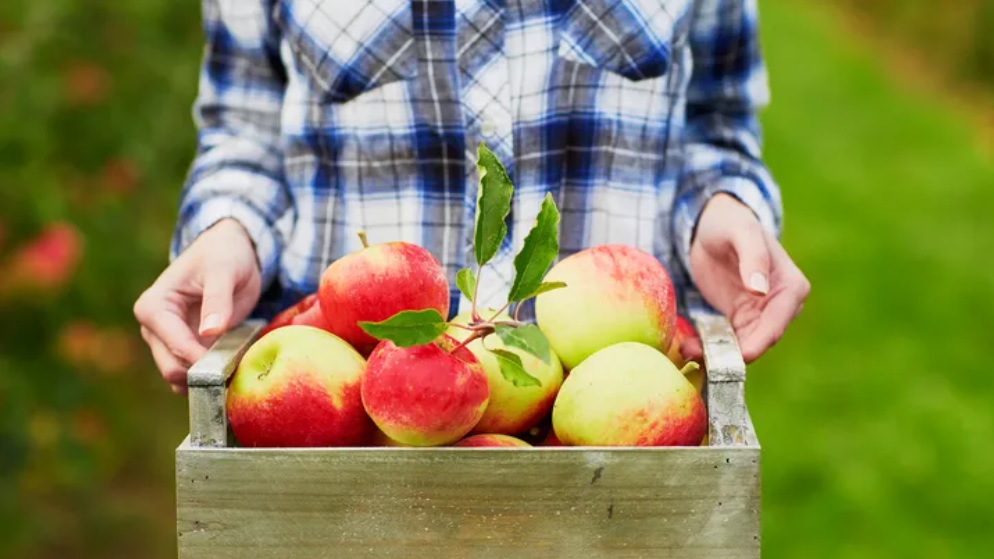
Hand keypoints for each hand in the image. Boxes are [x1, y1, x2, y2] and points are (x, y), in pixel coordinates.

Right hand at [133, 218, 261, 393]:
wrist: (229, 253)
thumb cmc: (223, 256)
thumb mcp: (224, 270)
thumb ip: (217, 299)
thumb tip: (210, 332)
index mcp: (154, 306)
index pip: (173, 343)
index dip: (200, 358)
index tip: (229, 363)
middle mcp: (154, 329)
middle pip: (172, 368)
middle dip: (204, 374)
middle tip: (237, 370)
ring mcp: (168, 343)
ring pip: (182, 378)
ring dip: (209, 379)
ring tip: (238, 368)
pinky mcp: (185, 352)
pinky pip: (194, 376)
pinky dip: (213, 378)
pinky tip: (235, 369)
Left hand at [683, 193, 809, 362]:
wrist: (712, 224)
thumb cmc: (731, 222)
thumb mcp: (741, 233)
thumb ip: (753, 257)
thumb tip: (760, 291)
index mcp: (790, 287)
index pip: (776, 325)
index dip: (757, 344)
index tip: (737, 356)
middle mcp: (780, 307)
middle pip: (759, 342)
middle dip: (732, 354)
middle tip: (699, 356)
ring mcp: (760, 316)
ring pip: (741, 346)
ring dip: (716, 353)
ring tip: (688, 351)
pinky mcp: (738, 320)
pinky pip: (726, 340)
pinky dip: (708, 346)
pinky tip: (688, 347)